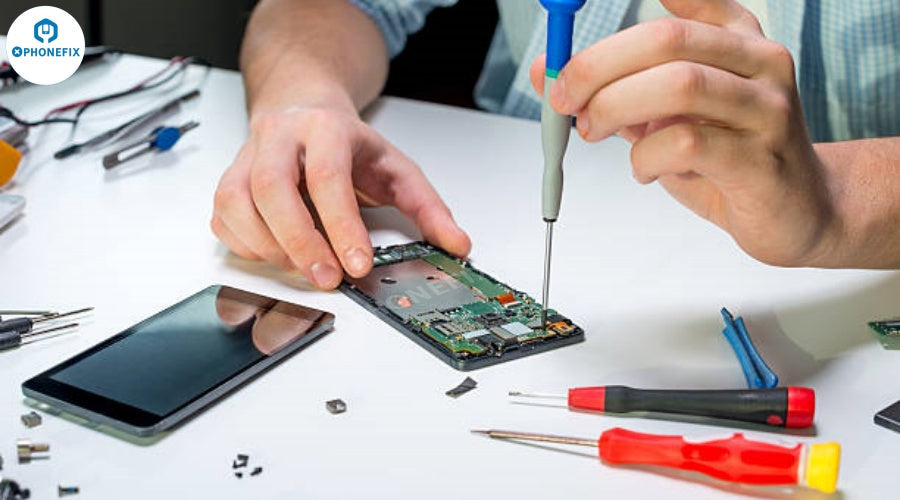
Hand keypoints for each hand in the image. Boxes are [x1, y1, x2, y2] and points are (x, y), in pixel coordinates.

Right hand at [212, 105, 470, 288]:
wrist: (303, 109)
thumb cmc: (348, 145)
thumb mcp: (397, 168)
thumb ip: (429, 208)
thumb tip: (457, 244)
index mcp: (326, 128)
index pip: (328, 178)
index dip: (341, 227)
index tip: (357, 265)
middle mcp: (280, 137)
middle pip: (273, 188)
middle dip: (299, 243)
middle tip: (326, 279)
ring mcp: (247, 156)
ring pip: (237, 202)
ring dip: (269, 248)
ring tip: (303, 271)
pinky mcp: (229, 179)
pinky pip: (223, 217)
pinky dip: (246, 245)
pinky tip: (276, 256)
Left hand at [531, 0, 837, 266]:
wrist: (799, 209)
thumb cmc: (728, 156)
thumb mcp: (666, 113)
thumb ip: (616, 88)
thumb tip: (547, 71)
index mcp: (736, 36)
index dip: (636, 0)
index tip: (579, 10)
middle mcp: (759, 62)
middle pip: (666, 39)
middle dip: (598, 66)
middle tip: (565, 96)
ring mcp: (767, 108)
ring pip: (678, 85)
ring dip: (616, 108)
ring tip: (595, 130)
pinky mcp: (761, 159)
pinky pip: (686, 143)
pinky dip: (646, 157)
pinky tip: (645, 169)